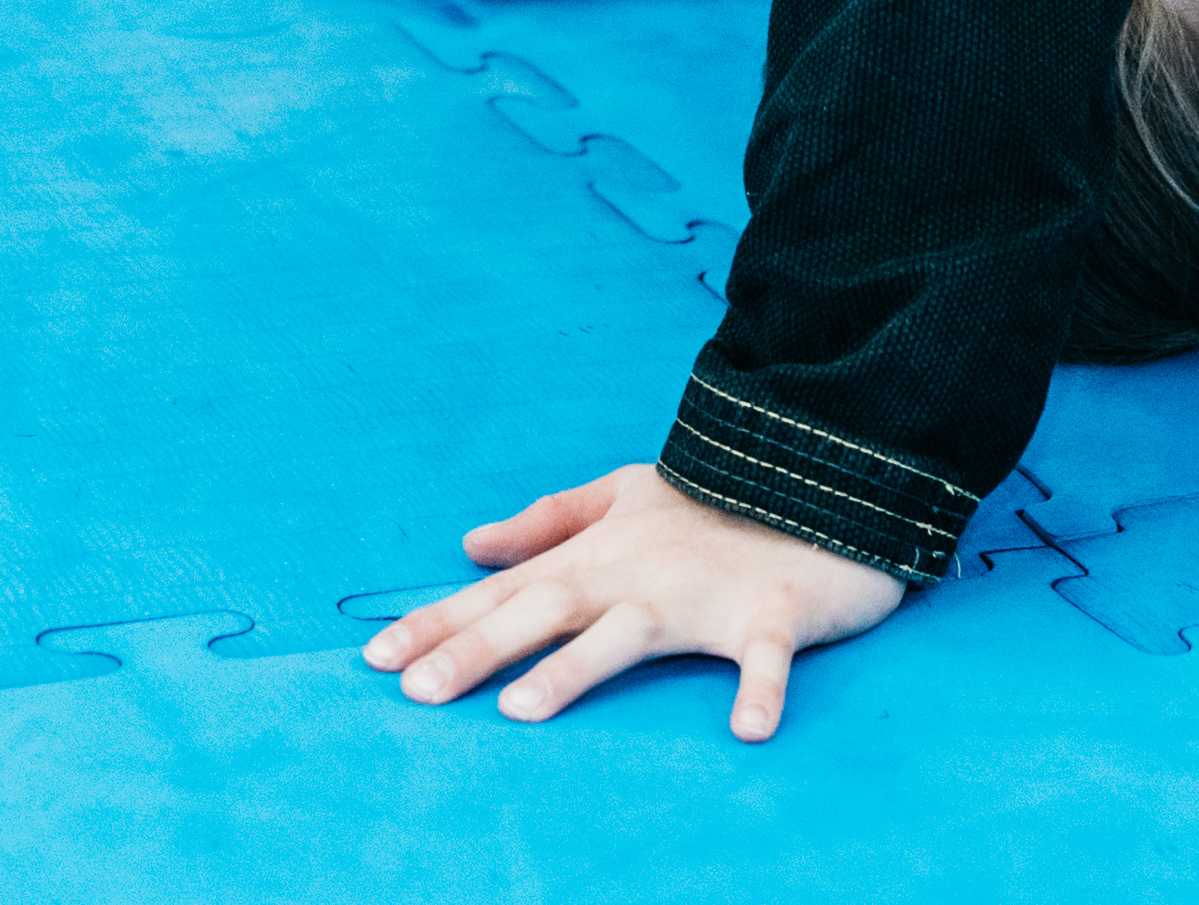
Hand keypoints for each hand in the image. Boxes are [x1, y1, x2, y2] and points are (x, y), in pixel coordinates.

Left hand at [368, 464, 907, 738]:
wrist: (822, 470)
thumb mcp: (624, 493)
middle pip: (545, 611)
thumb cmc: (714, 497)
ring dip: (578, 669)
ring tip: (523, 710)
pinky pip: (766, 656)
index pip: (506, 592)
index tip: (376, 660)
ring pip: (630, 633)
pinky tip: (747, 728)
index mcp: (599, 554)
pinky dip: (762, 688)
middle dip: (477, 649)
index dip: (441, 623)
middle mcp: (636, 575)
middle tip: (417, 692)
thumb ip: (548, 521)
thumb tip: (468, 545)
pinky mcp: (774, 613)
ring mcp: (702, 594)